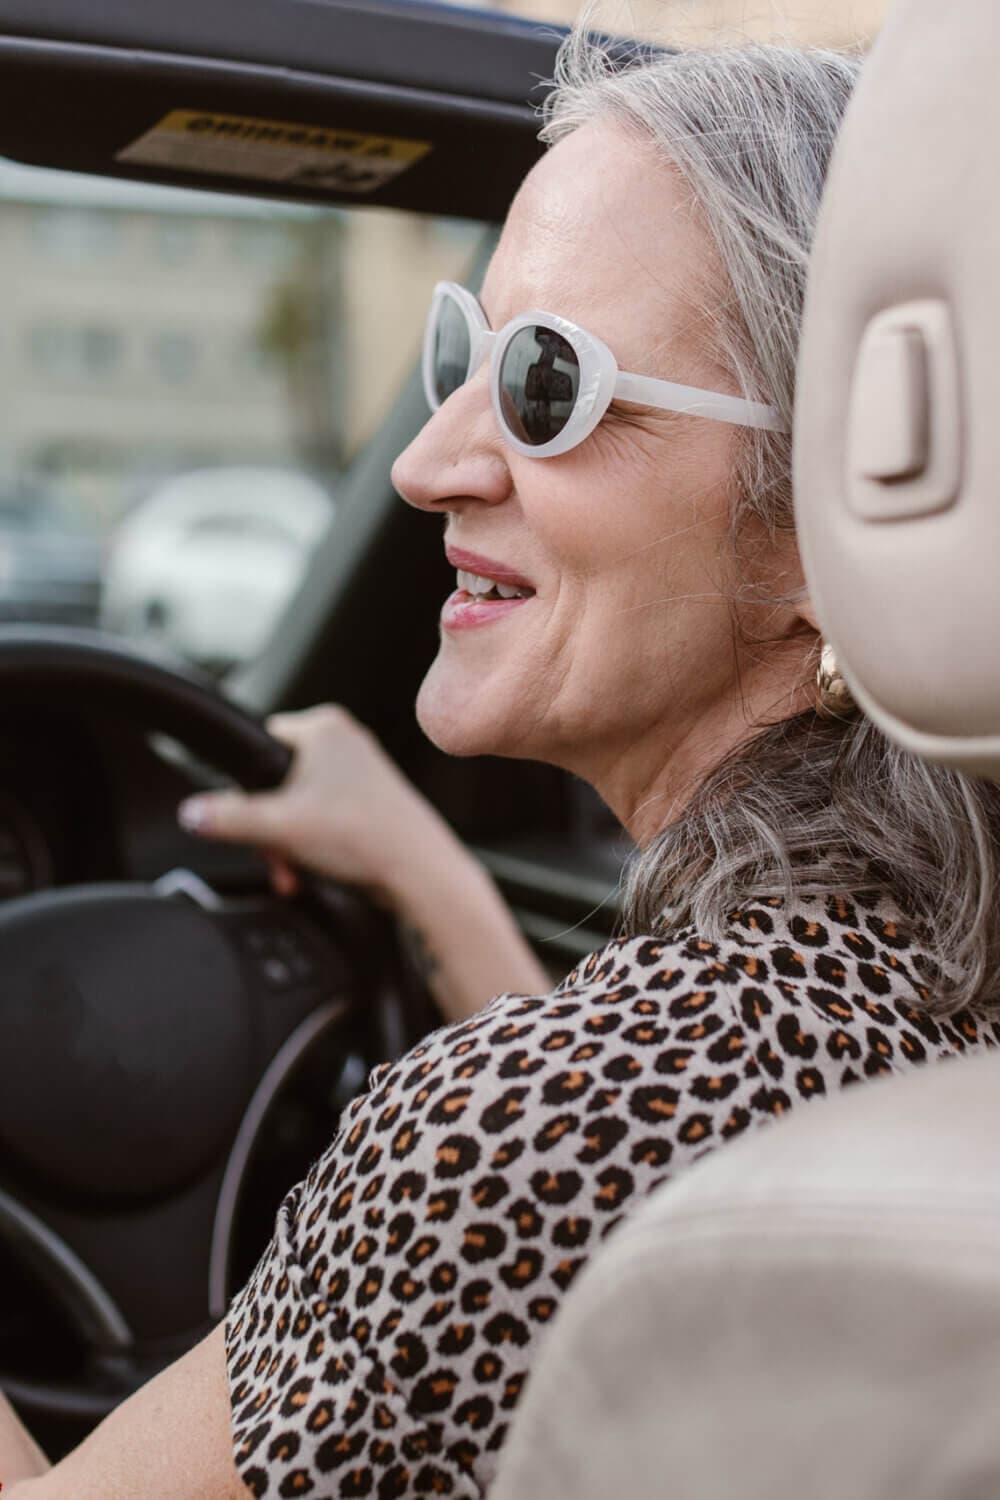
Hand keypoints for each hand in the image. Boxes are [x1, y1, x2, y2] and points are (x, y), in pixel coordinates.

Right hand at [177, 705, 442, 902]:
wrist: (420, 873)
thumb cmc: (364, 837)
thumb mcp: (278, 827)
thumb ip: (227, 818)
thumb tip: (192, 812)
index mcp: (323, 726)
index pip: (258, 744)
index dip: (246, 788)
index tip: (250, 820)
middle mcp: (344, 740)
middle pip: (277, 781)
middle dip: (269, 827)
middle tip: (277, 854)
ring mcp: (361, 770)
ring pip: (299, 804)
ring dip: (289, 841)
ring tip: (297, 869)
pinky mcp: (371, 800)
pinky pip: (325, 817)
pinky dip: (313, 843)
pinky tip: (316, 868)